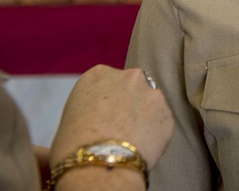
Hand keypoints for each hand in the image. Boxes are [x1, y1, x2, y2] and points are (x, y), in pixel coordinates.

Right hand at [49, 65, 173, 170]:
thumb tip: (99, 116)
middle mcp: (130, 77)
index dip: (106, 101)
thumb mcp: (71, 116)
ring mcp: (152, 94)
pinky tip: (141, 147)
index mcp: (99, 74)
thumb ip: (91, 106)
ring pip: (149, 104)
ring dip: (143, 117)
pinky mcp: (168, 114)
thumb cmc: (74, 146)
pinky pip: (160, 123)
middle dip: (128, 104)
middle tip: (119, 127)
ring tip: (130, 140)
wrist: (100, 164)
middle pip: (132, 88)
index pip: (106, 82)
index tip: (103, 116)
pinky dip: (154, 133)